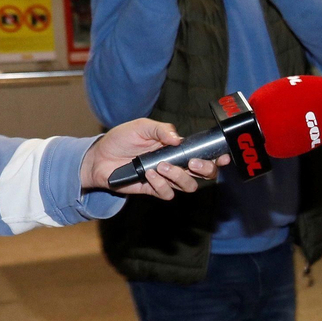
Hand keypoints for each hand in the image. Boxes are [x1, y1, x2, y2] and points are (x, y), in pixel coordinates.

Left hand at [81, 118, 229, 197]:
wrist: (99, 158)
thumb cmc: (121, 140)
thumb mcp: (142, 127)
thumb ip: (161, 130)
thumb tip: (178, 139)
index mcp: (180, 148)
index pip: (206, 154)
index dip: (219, 157)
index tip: (222, 156)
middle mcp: (178, 165)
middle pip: (206, 174)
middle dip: (205, 169)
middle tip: (192, 163)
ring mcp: (167, 179)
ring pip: (189, 186)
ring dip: (179, 177)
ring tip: (162, 167)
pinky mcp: (155, 190)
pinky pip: (167, 193)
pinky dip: (160, 184)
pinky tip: (147, 173)